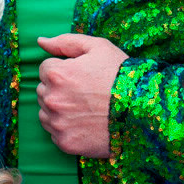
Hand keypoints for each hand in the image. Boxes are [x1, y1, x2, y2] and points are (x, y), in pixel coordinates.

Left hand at [36, 34, 125, 158]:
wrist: (143, 111)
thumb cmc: (120, 75)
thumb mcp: (98, 47)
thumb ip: (65, 42)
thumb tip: (41, 41)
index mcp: (57, 74)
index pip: (45, 68)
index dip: (65, 70)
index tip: (82, 76)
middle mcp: (52, 99)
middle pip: (43, 90)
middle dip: (59, 89)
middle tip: (85, 92)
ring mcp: (58, 123)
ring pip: (46, 113)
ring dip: (59, 109)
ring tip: (85, 108)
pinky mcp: (65, 142)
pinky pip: (55, 133)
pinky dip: (66, 129)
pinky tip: (85, 123)